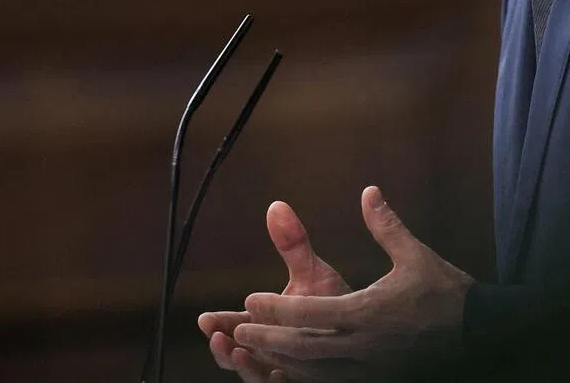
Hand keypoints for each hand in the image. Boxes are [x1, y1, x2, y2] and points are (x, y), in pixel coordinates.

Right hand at [199, 200, 350, 382]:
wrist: (364, 330)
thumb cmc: (332, 302)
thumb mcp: (310, 273)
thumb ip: (292, 244)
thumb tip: (277, 205)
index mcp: (264, 324)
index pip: (232, 325)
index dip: (217, 324)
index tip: (206, 318)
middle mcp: (269, 349)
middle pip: (235, 354)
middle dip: (224, 348)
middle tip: (218, 338)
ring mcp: (284, 368)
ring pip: (255, 375)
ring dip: (244, 367)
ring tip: (240, 353)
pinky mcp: (305, 380)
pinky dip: (276, 382)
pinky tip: (278, 374)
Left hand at [233, 186, 472, 381]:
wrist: (478, 335)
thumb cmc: (446, 293)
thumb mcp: (415, 254)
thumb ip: (386, 225)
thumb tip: (369, 191)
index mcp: (367, 313)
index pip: (310, 313)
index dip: (277, 307)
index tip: (250, 299)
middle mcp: (362, 346)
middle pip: (302, 347)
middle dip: (268, 338)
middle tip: (241, 328)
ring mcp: (368, 369)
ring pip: (312, 371)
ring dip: (281, 360)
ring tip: (257, 349)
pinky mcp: (375, 379)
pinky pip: (330, 382)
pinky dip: (305, 376)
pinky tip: (292, 369)